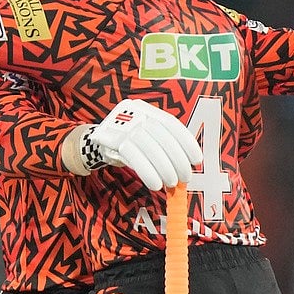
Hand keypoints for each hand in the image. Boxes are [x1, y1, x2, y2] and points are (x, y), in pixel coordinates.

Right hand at [86, 98, 202, 190]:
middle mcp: (135, 113)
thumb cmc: (129, 141)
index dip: (186, 142)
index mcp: (147, 109)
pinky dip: (147, 172)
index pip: (171, 123)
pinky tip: (155, 184)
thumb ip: (164, 144)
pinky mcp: (111, 139)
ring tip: (171, 183)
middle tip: (185, 177)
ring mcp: (121, 124)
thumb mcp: (146, 136)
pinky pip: (133, 156)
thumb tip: (187, 165)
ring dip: (164, 167)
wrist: (97, 141)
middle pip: (161, 135)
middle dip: (177, 159)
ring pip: (148, 146)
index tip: (196, 160)